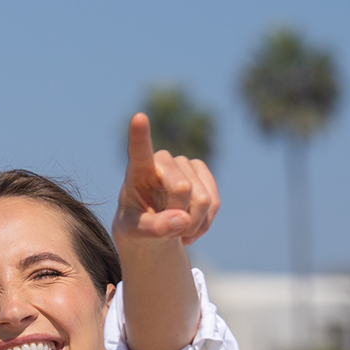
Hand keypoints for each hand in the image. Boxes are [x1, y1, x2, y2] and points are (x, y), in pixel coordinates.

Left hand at [112, 113, 219, 247]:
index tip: (138, 117)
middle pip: (182, 190)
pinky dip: (204, 223)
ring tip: (176, 231)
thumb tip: (183, 219)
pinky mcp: (203, 174)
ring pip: (202, 199)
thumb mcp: (134, 232)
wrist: (152, 224)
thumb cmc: (136, 224)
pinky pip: (214, 203)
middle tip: (165, 231)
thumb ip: (153, 228)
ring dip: (192, 224)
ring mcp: (186, 164)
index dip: (140, 135)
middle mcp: (164, 160)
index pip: (139, 150)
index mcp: (138, 170)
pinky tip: (190, 229)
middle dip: (178, 217)